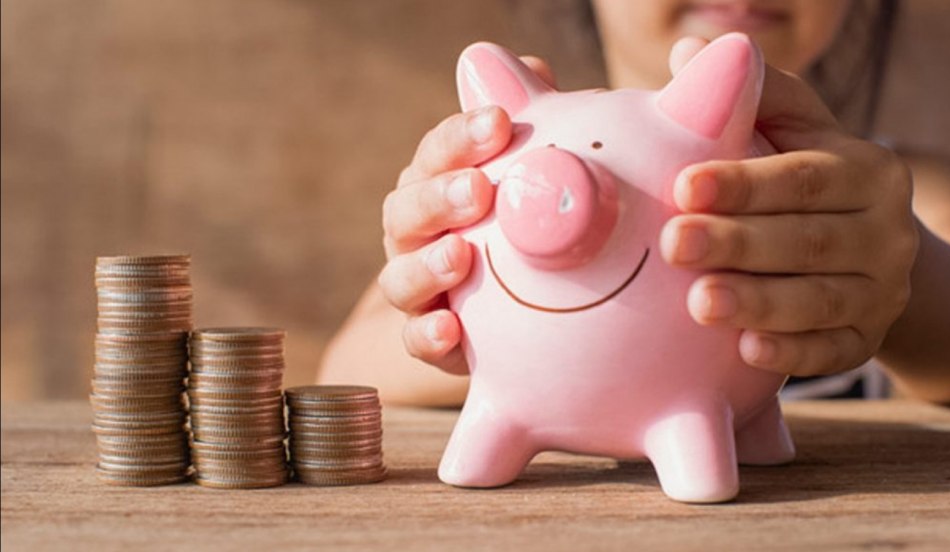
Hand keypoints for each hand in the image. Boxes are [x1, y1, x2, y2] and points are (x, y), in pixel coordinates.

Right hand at [378, 56, 555, 374]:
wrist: (502, 314)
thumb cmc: (513, 231)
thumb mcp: (524, 178)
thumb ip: (527, 127)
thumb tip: (535, 70)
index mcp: (436, 185)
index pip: (438, 152)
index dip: (462, 137)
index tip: (499, 124)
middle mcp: (415, 236)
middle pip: (406, 209)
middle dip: (438, 196)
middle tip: (477, 190)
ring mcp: (417, 290)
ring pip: (400, 276)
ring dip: (427, 265)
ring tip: (458, 256)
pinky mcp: (429, 340)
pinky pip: (415, 341)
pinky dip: (427, 336)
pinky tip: (451, 328)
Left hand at [660, 38, 918, 376]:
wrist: (861, 254)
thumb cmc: (801, 182)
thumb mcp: (790, 133)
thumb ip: (749, 97)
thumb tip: (688, 51)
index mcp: (865, 171)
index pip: (803, 176)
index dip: (744, 182)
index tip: (684, 186)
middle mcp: (886, 231)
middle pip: (807, 240)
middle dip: (738, 244)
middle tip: (674, 245)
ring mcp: (881, 291)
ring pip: (819, 301)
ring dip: (759, 302)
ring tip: (699, 303)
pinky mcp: (866, 339)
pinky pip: (833, 352)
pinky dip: (791, 353)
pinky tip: (745, 350)